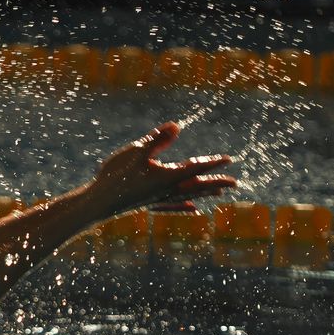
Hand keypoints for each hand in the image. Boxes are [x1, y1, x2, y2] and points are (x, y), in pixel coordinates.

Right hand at [87, 122, 235, 216]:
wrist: (100, 203)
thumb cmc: (116, 175)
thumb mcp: (136, 152)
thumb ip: (156, 139)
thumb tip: (177, 126)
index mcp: (168, 177)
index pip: (195, 168)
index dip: (212, 163)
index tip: (228, 160)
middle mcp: (167, 191)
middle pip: (196, 186)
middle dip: (215, 182)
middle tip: (233, 183)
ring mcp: (158, 200)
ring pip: (187, 196)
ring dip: (203, 193)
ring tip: (218, 193)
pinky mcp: (149, 204)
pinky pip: (173, 205)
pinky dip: (185, 206)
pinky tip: (192, 208)